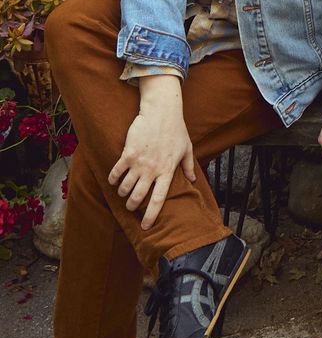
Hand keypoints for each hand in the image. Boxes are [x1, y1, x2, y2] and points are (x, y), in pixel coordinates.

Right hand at [108, 75, 194, 230]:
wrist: (162, 110)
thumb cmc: (176, 128)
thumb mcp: (187, 148)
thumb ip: (189, 166)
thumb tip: (193, 180)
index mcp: (168, 171)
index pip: (159, 199)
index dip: (151, 215)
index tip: (145, 227)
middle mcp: (153, 170)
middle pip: (138, 197)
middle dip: (132, 206)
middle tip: (130, 206)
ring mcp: (140, 162)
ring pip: (125, 187)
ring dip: (122, 193)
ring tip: (123, 191)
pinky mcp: (128, 153)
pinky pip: (116, 172)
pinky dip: (113, 179)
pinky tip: (113, 180)